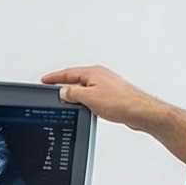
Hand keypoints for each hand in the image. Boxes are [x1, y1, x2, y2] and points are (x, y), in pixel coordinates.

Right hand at [40, 65, 185, 164]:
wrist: (141, 112)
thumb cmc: (121, 102)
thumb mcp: (89, 97)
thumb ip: (73, 93)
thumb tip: (63, 92)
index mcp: (93, 72)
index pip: (67, 73)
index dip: (54, 77)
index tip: (44, 80)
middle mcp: (100, 76)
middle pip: (76, 79)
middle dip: (63, 84)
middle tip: (51, 89)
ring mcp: (107, 85)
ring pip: (85, 88)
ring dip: (75, 93)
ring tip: (66, 100)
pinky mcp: (112, 95)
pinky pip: (92, 95)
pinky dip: (85, 99)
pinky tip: (84, 106)